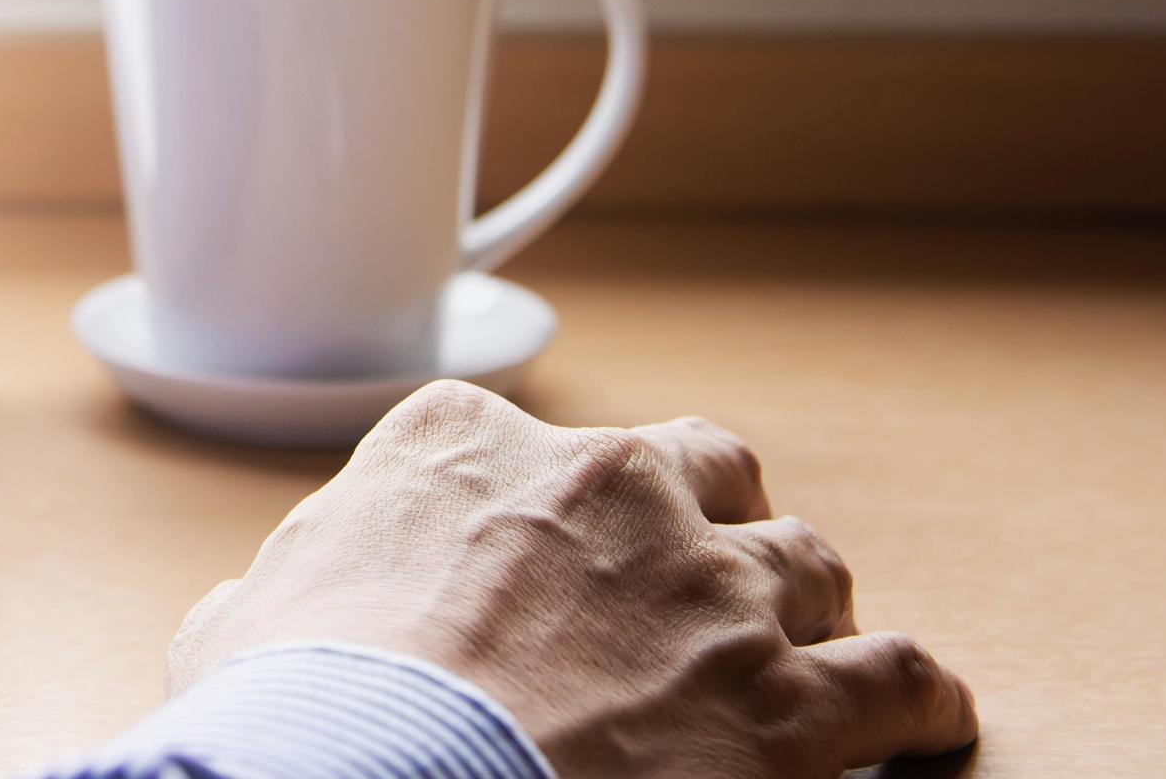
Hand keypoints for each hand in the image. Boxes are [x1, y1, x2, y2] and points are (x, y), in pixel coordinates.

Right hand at [168, 381, 977, 777]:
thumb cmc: (299, 715)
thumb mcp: (241, 626)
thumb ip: (274, 594)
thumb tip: (248, 621)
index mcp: (464, 445)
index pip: (529, 444)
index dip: (551, 509)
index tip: (551, 556)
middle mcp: (605, 485)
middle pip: (705, 467)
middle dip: (710, 519)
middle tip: (700, 582)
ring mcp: (710, 586)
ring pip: (808, 562)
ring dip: (806, 610)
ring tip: (806, 657)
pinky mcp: (793, 702)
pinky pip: (902, 678)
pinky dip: (920, 701)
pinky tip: (925, 722)